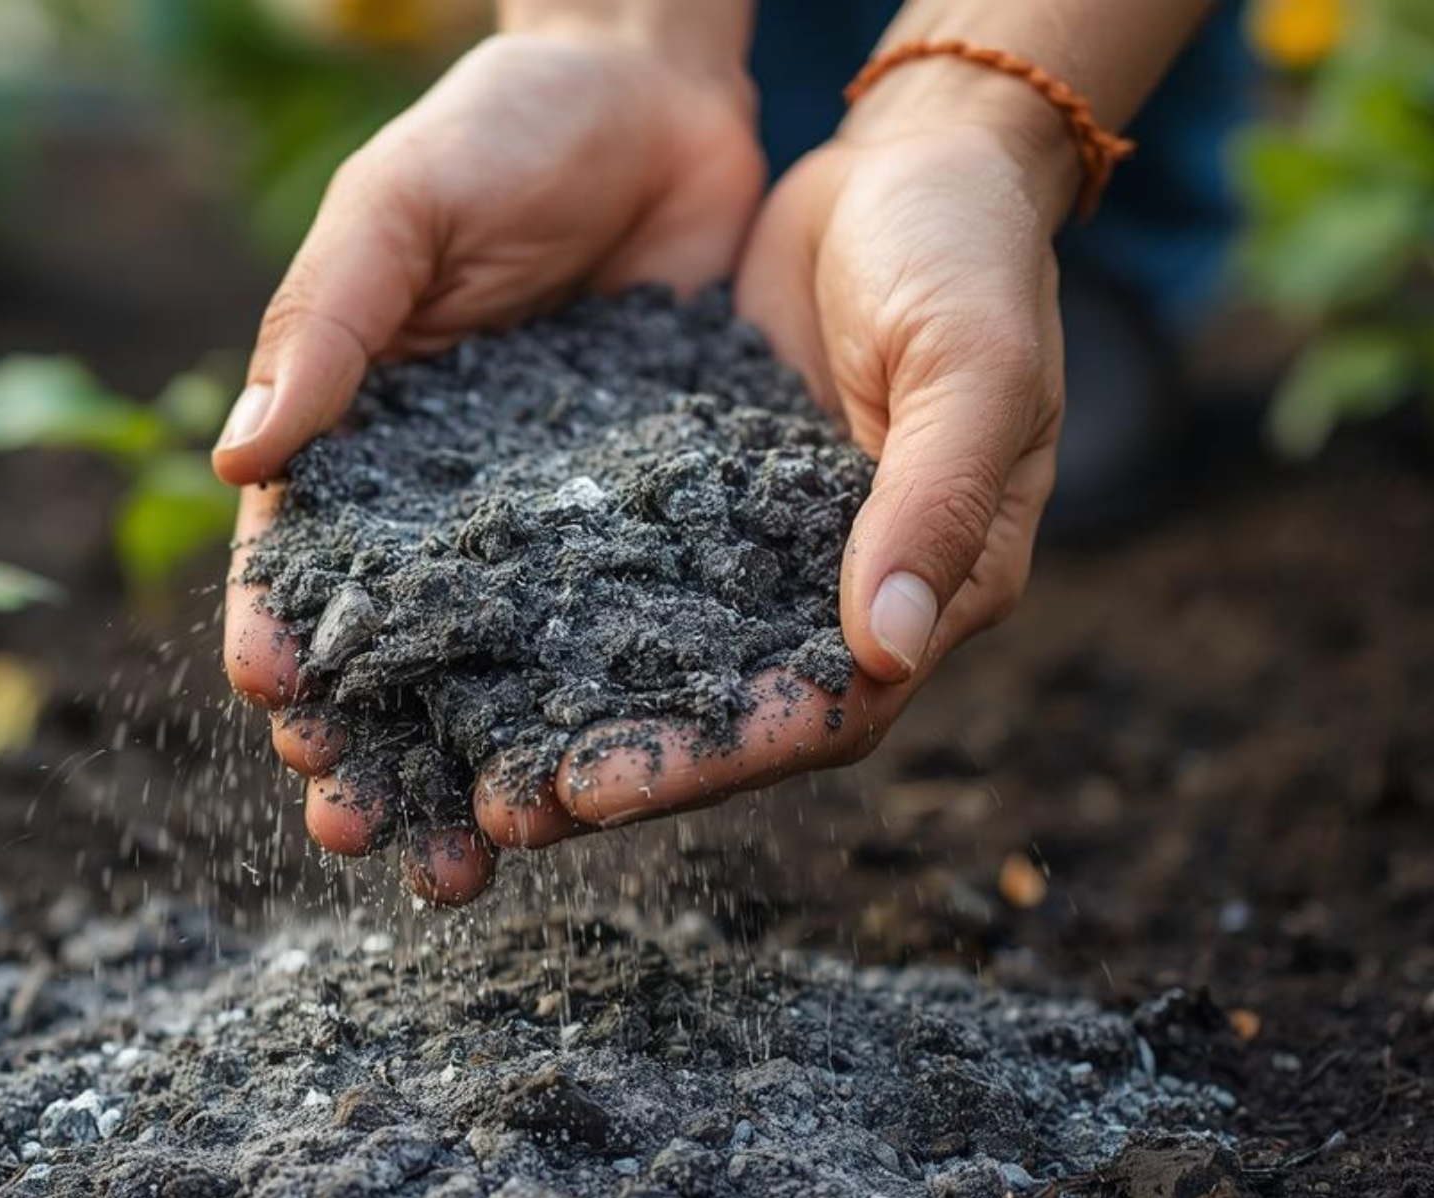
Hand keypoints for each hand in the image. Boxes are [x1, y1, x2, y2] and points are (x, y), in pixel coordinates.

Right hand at [218, 26, 766, 901]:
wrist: (663, 96)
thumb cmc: (502, 131)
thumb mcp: (397, 209)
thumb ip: (327, 324)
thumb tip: (237, 454)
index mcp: (355, 446)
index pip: (300, 569)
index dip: (282, 640)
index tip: (275, 705)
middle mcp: (441, 511)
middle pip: (389, 662)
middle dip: (366, 757)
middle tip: (359, 836)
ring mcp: (542, 533)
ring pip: (498, 684)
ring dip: (474, 777)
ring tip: (465, 867)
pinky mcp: (643, 530)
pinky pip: (619, 640)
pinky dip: (600, 721)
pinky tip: (599, 791)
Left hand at [532, 85, 1077, 847]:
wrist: (916, 154)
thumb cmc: (971, 252)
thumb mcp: (973, 364)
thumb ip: (934, 503)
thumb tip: (889, 651)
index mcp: (940, 588)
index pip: (823, 715)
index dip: (713, 760)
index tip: (600, 790)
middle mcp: (848, 594)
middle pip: (727, 716)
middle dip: (619, 769)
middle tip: (498, 807)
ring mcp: (770, 549)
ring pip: (665, 663)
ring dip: (571, 716)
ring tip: (460, 760)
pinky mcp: (706, 497)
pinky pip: (625, 575)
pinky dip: (554, 616)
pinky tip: (462, 636)